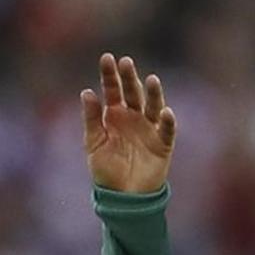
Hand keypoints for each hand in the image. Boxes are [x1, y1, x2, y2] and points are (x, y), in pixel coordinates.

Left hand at [80, 53, 177, 192]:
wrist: (123, 196)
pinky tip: (166, 112)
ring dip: (153, 93)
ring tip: (151, 79)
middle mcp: (133, 117)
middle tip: (126, 62)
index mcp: (114, 115)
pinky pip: (167, 131)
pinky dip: (167, 122)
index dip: (110, 75)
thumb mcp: (94, 142)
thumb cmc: (106, 169)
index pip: (112, 90)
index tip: (107, 58)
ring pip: (153, 106)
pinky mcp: (163, 144)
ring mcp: (149, 129)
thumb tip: (86, 91)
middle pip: (133, 93)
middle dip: (129, 78)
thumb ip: (91, 118)